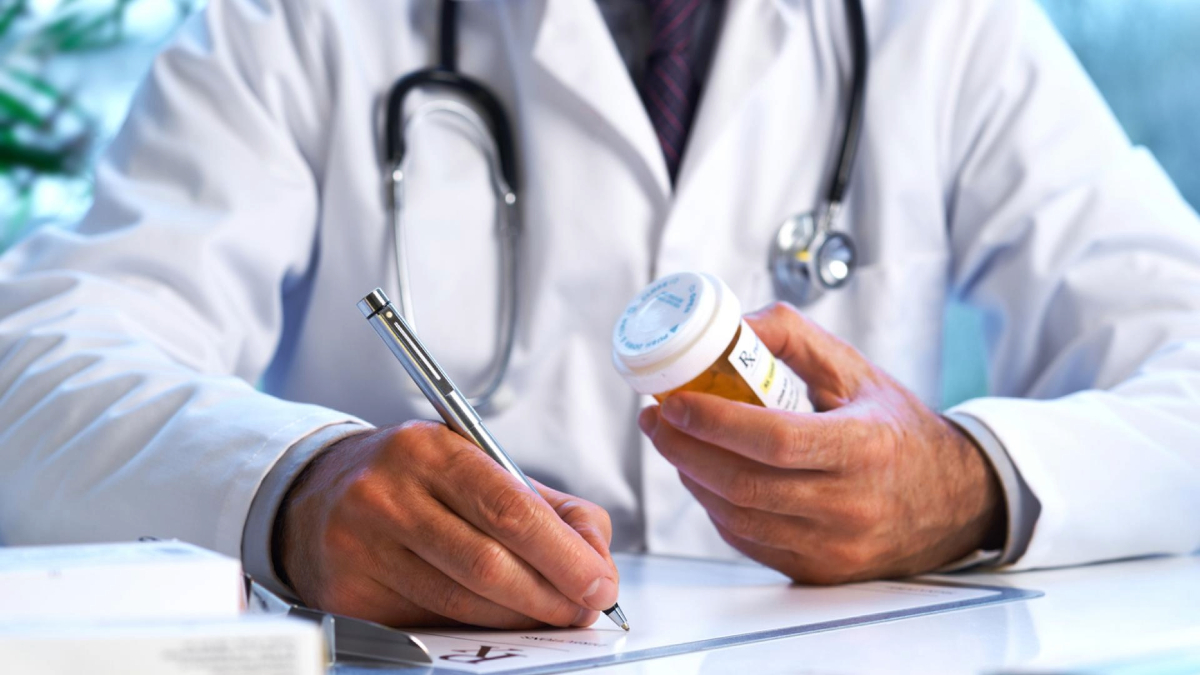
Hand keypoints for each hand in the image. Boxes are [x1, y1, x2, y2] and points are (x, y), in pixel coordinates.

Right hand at [278, 421, 619, 627]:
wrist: (317, 493)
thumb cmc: (412, 479)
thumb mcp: (475, 466)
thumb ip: (545, 505)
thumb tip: (595, 554)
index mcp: (430, 450)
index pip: (509, 509)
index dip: (563, 554)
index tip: (600, 581)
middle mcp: (389, 495)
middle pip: (487, 564)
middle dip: (551, 595)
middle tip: (584, 608)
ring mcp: (362, 548)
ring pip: (460, 604)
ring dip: (519, 619)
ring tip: (552, 616)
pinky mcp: (349, 594)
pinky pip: (428, 625)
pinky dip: (475, 631)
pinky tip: (498, 622)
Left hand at [639, 303, 1004, 583]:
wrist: (953, 502)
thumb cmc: (899, 430)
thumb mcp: (858, 371)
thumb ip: (795, 339)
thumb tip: (734, 325)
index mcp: (864, 447)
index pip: (773, 440)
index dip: (713, 422)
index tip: (673, 402)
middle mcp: (849, 504)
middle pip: (743, 484)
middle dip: (683, 449)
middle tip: (657, 419)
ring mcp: (833, 546)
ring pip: (738, 517)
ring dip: (693, 478)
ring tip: (674, 442)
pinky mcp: (818, 571)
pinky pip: (749, 541)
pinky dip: (717, 508)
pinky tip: (706, 477)